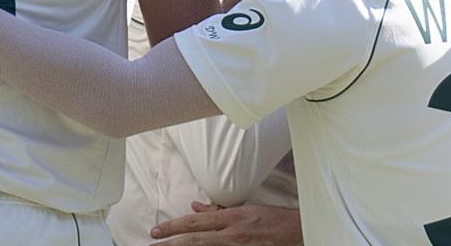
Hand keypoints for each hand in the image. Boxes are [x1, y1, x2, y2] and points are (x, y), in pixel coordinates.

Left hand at [150, 201, 302, 244]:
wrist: (300, 233)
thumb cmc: (276, 221)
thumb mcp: (248, 210)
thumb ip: (220, 212)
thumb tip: (195, 209)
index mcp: (234, 218)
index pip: (197, 223)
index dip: (174, 227)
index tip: (156, 231)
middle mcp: (233, 234)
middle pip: (194, 240)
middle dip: (169, 243)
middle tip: (150, 245)